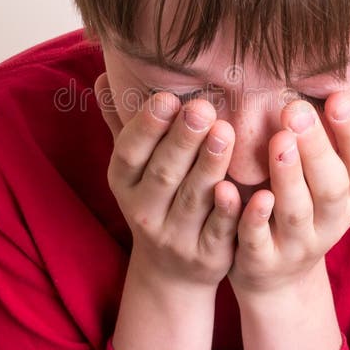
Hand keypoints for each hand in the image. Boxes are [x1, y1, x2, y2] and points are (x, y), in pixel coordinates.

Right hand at [95, 72, 238, 289]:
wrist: (171, 271)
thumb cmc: (156, 199)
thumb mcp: (134, 168)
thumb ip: (122, 123)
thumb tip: (102, 77)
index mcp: (124, 184)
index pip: (130, 153)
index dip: (147, 127)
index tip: (167, 97)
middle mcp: (145, 213)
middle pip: (164, 174)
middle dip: (182, 140)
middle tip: (202, 108)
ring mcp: (176, 237)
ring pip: (193, 199)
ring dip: (209, 166)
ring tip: (226, 131)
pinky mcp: (208, 257)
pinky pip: (221, 232)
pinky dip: (233, 211)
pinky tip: (248, 188)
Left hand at [228, 82, 349, 298]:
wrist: (278, 274)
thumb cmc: (307, 203)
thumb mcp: (337, 173)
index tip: (337, 97)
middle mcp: (332, 220)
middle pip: (331, 185)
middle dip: (316, 148)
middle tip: (295, 110)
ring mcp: (298, 244)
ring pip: (295, 212)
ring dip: (287, 177)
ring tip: (276, 141)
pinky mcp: (262, 260)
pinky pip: (255, 239)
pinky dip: (247, 216)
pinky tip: (229, 187)